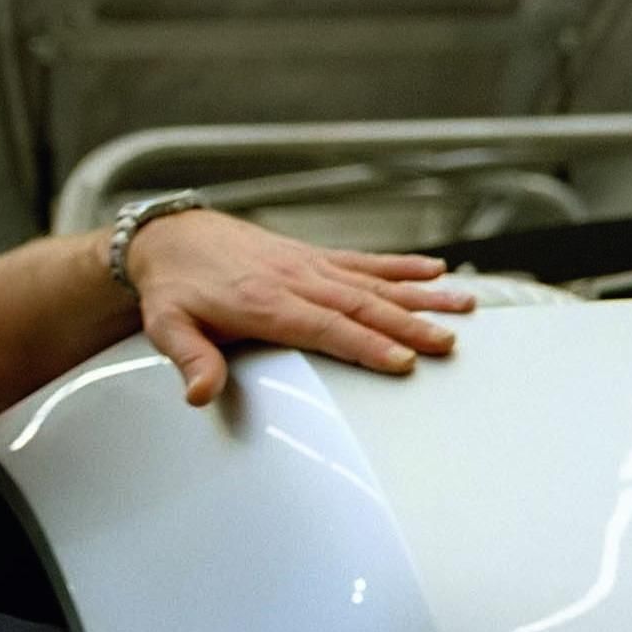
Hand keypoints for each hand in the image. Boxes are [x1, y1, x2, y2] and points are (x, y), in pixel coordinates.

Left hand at [125, 210, 473, 405]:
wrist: (171, 237)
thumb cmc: (174, 289)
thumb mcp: (168, 327)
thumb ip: (191, 360)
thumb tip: (200, 394)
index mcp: (265, 304)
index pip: (325, 327)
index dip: (366, 344)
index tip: (403, 360)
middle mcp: (297, 281)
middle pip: (363, 305)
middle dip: (409, 325)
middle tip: (448, 342)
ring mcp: (312, 266)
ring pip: (375, 283)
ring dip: (421, 296)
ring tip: (463, 305)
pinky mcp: (317, 256)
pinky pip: (366, 261)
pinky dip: (402, 266)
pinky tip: (436, 270)